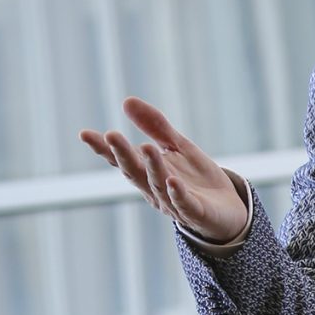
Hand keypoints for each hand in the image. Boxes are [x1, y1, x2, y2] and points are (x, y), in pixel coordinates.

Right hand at [79, 97, 247, 244]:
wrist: (229, 211)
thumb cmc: (197, 179)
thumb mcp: (176, 146)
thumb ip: (154, 125)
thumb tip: (126, 101)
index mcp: (147, 172)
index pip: (121, 159)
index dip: (103, 148)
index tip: (85, 134)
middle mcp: (155, 189)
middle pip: (135, 171)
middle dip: (123, 154)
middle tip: (111, 135)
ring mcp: (174, 203)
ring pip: (158, 184)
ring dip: (152, 166)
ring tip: (146, 147)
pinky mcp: (195, 213)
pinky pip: (184, 204)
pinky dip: (177, 193)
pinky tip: (173, 181)